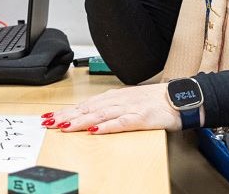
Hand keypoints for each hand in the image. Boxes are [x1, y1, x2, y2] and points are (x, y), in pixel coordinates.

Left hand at [41, 84, 182, 133]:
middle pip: (88, 109)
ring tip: (65, 126)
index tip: (50, 117)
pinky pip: (122, 123)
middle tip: (49, 122)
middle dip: (67, 116)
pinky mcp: (141, 118)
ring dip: (81, 121)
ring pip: (100, 115)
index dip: (67, 111)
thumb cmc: (154, 101)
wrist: (180, 98)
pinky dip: (108, 127)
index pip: (85, 105)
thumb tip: (90, 114)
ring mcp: (129, 109)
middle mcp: (119, 101)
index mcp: (114, 97)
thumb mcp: (128, 101)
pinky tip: (95, 131)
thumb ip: (110, 107)